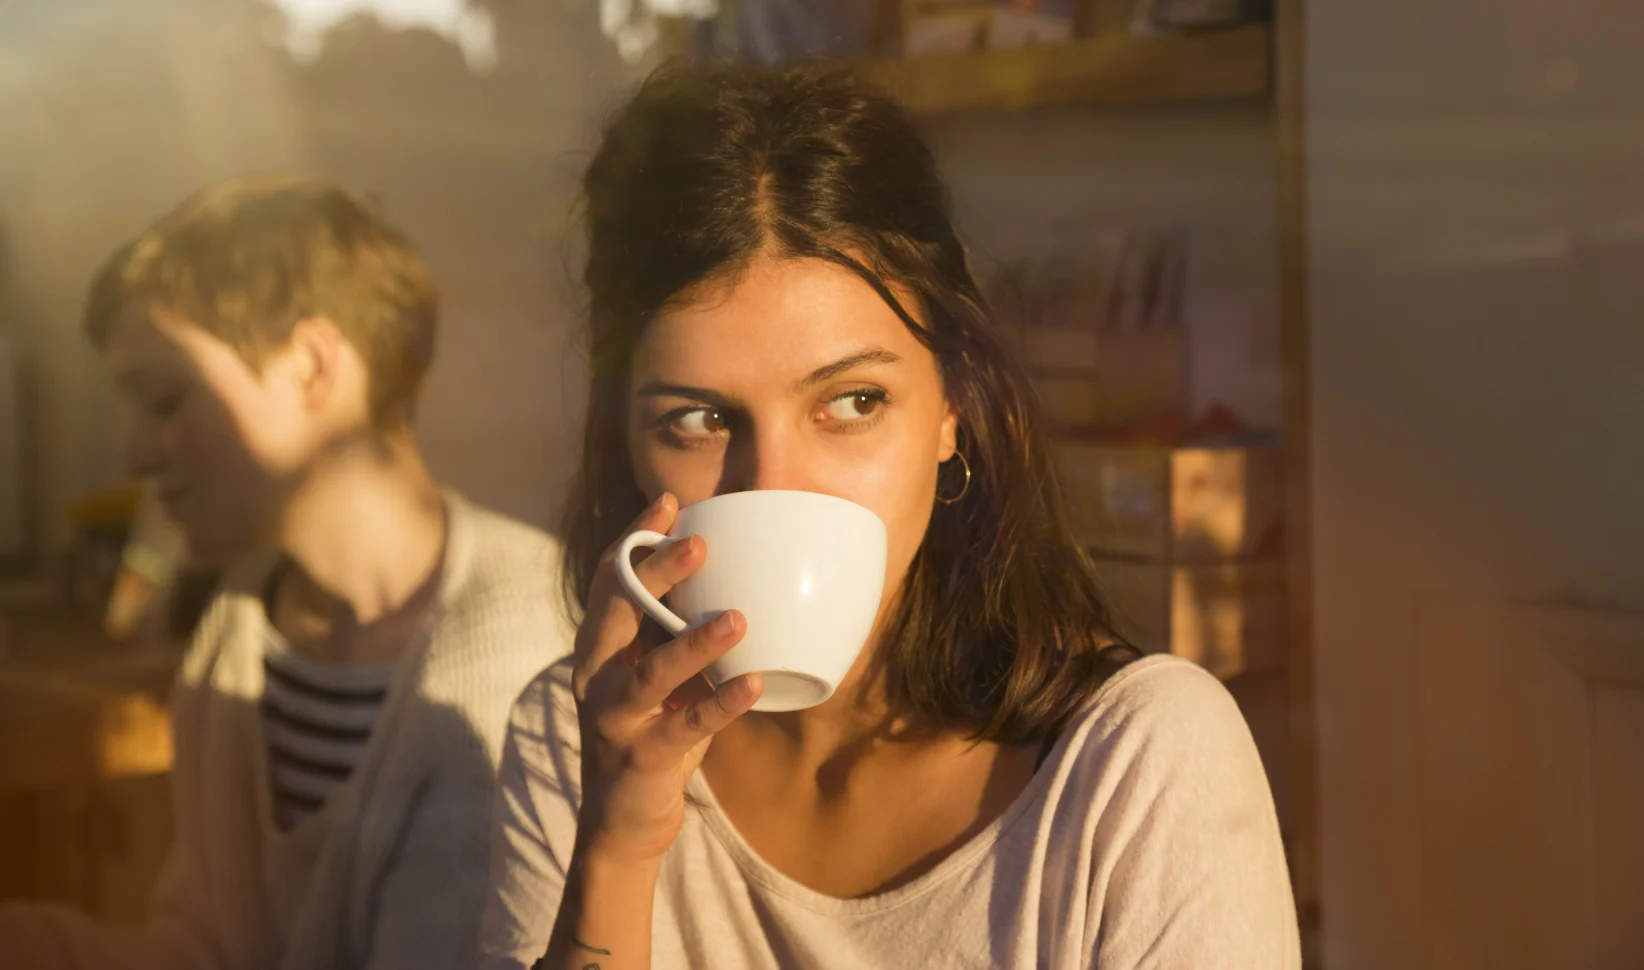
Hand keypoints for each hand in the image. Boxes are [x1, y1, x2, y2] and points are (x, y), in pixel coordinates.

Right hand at [572, 492, 762, 864]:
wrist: (622, 820)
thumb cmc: (650, 730)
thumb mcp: (658, 674)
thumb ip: (675, 632)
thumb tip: (729, 575)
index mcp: (599, 648)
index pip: (609, 582)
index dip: (635, 540)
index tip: (670, 503)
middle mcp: (596, 676)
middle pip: (618, 615)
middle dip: (655, 575)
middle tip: (699, 544)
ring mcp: (615, 719)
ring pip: (649, 674)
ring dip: (692, 644)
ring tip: (737, 619)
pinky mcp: (643, 758)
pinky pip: (685, 727)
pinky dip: (720, 704)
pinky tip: (754, 684)